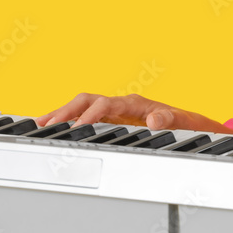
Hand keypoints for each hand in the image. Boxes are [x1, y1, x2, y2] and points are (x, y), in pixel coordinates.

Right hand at [35, 93, 232, 133]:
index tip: (76, 127)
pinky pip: (85, 117)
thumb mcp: (183, 124)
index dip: (91, 115)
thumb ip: (169, 121)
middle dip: (66, 111)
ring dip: (62, 115)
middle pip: (87, 101)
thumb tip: (155, 119)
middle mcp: (122, 105)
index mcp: (135, 104)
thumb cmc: (187, 125)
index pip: (106, 105)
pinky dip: (68, 122)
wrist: (194, 127)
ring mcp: (116, 112)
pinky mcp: (113, 121)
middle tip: (45, 125)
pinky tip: (52, 131)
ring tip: (39, 126)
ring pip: (82, 107)